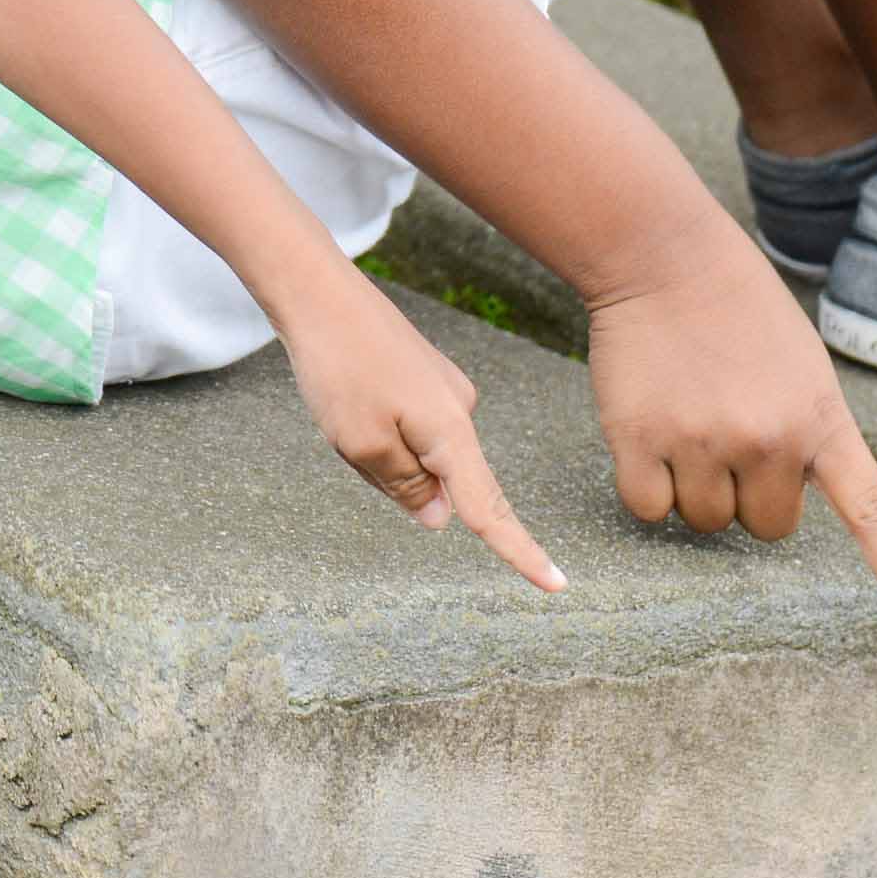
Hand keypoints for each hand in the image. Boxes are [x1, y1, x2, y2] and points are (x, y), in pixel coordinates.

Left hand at [271, 273, 563, 594]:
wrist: (319, 291)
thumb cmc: (339, 367)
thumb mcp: (361, 443)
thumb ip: (404, 487)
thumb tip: (440, 517)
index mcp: (451, 432)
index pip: (490, 509)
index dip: (520, 552)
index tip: (557, 586)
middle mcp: (460, 411)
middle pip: (436, 481)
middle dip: (390, 476)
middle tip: (345, 433)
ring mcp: (444, 392)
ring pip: (414, 454)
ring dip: (375, 450)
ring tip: (340, 405)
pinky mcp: (424, 379)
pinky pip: (405, 428)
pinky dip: (375, 429)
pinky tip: (346, 396)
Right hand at [579, 233, 876, 629]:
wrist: (665, 257)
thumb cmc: (737, 311)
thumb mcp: (803, 368)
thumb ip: (808, 434)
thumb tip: (778, 506)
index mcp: (821, 420)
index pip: (873, 511)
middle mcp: (769, 439)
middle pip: (767, 528)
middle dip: (748, 497)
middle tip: (729, 437)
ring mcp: (704, 442)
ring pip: (706, 521)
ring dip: (695, 488)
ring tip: (688, 420)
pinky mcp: (641, 440)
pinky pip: (650, 509)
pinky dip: (647, 488)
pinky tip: (647, 435)